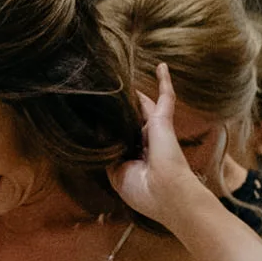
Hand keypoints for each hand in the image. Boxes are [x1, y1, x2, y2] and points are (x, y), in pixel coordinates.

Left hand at [108, 63, 202, 223]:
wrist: (167, 194)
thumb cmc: (143, 191)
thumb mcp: (117, 174)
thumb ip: (109, 152)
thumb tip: (98, 130)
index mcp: (135, 157)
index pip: (121, 137)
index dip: (110, 127)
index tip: (94, 114)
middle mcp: (145, 141)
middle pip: (130, 118)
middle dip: (121, 108)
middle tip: (106, 90)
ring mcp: (155, 130)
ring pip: (144, 106)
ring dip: (136, 93)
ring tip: (122, 73)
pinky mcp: (163, 121)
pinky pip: (165, 97)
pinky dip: (164, 81)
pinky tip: (162, 66)